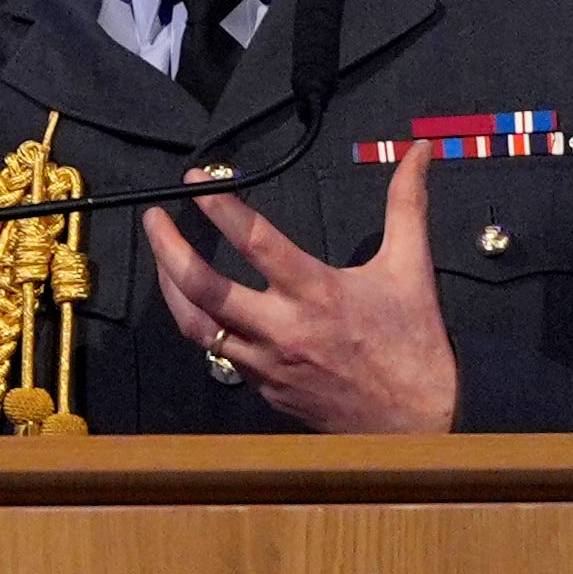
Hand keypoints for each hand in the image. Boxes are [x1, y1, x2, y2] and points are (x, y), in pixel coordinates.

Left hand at [143, 141, 458, 432]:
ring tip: (161, 259)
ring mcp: (266, 363)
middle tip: (153, 219)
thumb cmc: (413, 342)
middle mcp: (282, 328)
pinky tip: (199, 305)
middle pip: (204, 287)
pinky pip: (220, 354)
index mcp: (316, 292)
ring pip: (197, 325)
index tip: (194, 181)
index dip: (218, 205)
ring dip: (170, 289)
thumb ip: (406, 203)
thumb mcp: (410, 266)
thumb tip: (419, 152)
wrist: (415, 421)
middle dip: (168, 248)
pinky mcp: (263, 389)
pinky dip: (203, 324)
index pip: (253, 240)